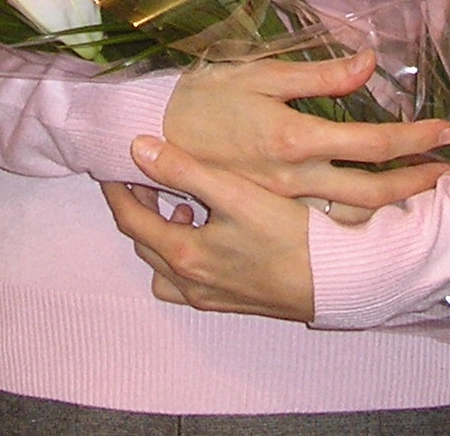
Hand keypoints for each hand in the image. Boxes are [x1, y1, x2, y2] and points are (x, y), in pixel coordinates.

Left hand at [102, 135, 315, 319]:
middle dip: (138, 209)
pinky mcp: (230, 301)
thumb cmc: (289, 234)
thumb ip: (185, 170)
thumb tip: (139, 148)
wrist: (337, 281)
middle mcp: (190, 283)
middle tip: (145, 177)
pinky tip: (211, 232)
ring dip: (162, 234)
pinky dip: (185, 254)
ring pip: (164, 266)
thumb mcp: (236, 194)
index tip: (113, 164)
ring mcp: (210, 297)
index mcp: (184, 255)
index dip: (117, 190)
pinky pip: (188, 279)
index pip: (130, 220)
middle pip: (144, 243)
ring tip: (182, 202)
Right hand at [162, 50, 449, 216]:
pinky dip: (357, 219)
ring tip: (422, 191)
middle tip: (447, 172)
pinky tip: (375, 209)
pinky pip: (322, 224)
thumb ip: (318, 74)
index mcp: (294, 139)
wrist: (151, 135)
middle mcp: (293, 179)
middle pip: (371, 189)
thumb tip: (369, 62)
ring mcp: (281, 202)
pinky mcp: (268, 213)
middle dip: (415, 181)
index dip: (413, 138)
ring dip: (393, 204)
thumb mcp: (260, 74)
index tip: (446, 132)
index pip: (370, 142)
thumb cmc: (206, 97)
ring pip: (351, 214)